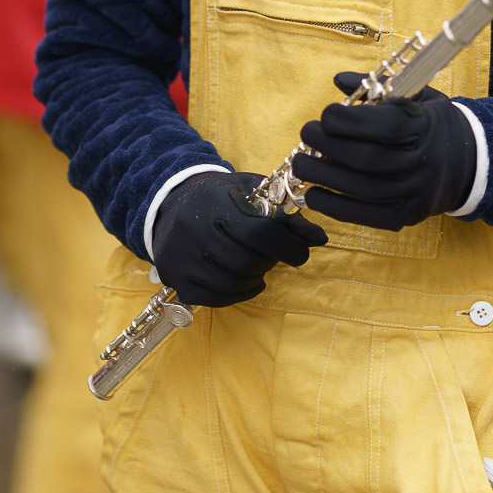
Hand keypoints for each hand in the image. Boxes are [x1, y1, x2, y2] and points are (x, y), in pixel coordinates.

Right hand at [151, 170, 327, 305]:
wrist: (171, 203)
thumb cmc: (221, 196)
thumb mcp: (254, 193)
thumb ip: (287, 216)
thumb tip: (321, 238)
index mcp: (217, 206)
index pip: (260, 234)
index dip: (288, 247)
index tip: (300, 252)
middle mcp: (196, 234)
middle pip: (248, 262)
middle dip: (270, 262)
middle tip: (275, 255)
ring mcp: (184, 260)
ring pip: (233, 283)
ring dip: (256, 279)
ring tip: (258, 266)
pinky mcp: (178, 281)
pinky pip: (216, 299)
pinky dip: (238, 294)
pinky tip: (244, 280)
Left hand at [293, 73, 476, 231]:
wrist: (468, 164)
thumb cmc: (431, 123)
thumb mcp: (416, 95)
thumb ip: (379, 86)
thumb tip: (339, 80)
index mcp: (425, 127)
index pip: (384, 126)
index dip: (348, 122)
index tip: (325, 114)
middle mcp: (422, 163)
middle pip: (367, 159)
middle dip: (328, 146)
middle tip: (306, 133)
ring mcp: (414, 194)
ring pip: (361, 188)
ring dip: (323, 176)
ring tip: (300, 163)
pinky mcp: (405, 217)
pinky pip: (364, 215)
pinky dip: (334, 207)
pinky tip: (313, 194)